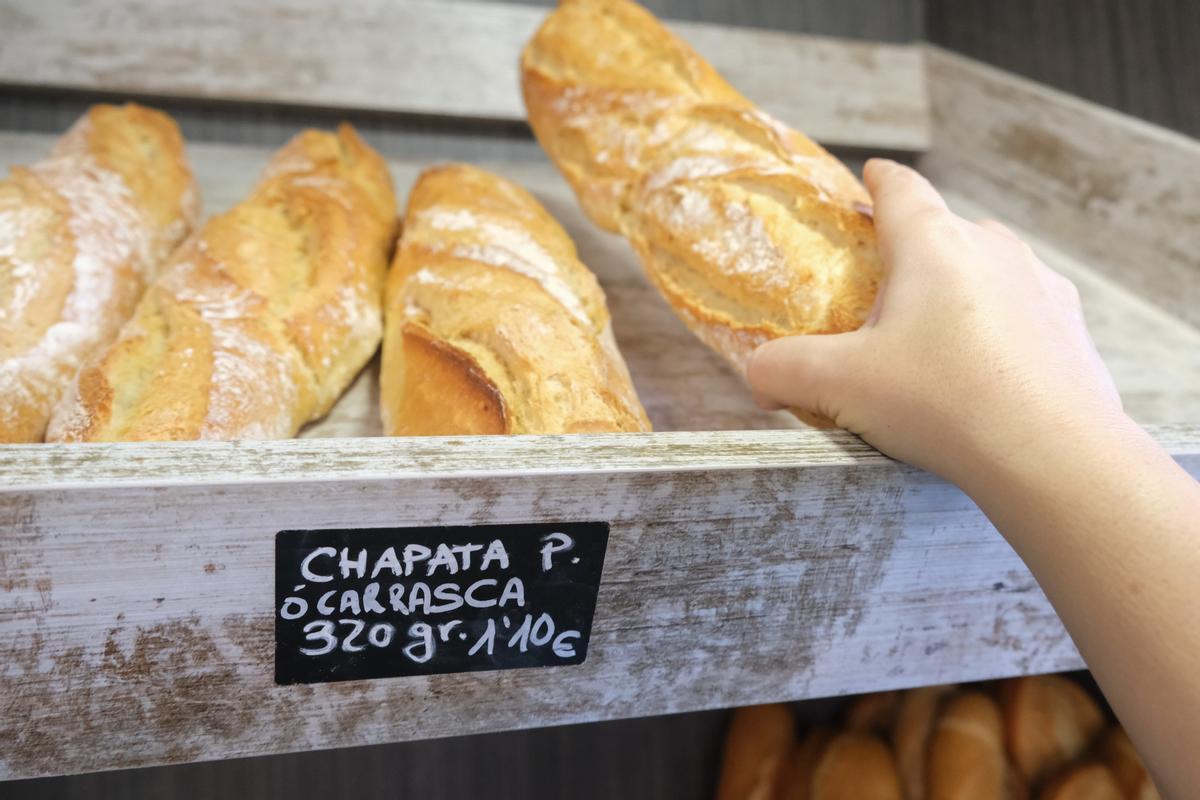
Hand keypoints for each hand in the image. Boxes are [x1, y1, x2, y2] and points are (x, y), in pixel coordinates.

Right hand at [747, 159, 1126, 487]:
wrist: (1053, 455)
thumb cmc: (942, 402)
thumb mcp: (838, 386)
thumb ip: (782, 370)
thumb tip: (758, 376)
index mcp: (933, 244)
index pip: (901, 188)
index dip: (878, 181)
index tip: (870, 177)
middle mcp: (992, 249)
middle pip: (943, 232)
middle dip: (912, 254)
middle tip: (882, 298)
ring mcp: (1040, 286)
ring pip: (987, 271)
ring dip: (957, 293)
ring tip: (932, 345)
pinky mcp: (1070, 329)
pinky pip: (1023, 313)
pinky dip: (998, 331)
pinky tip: (984, 375)